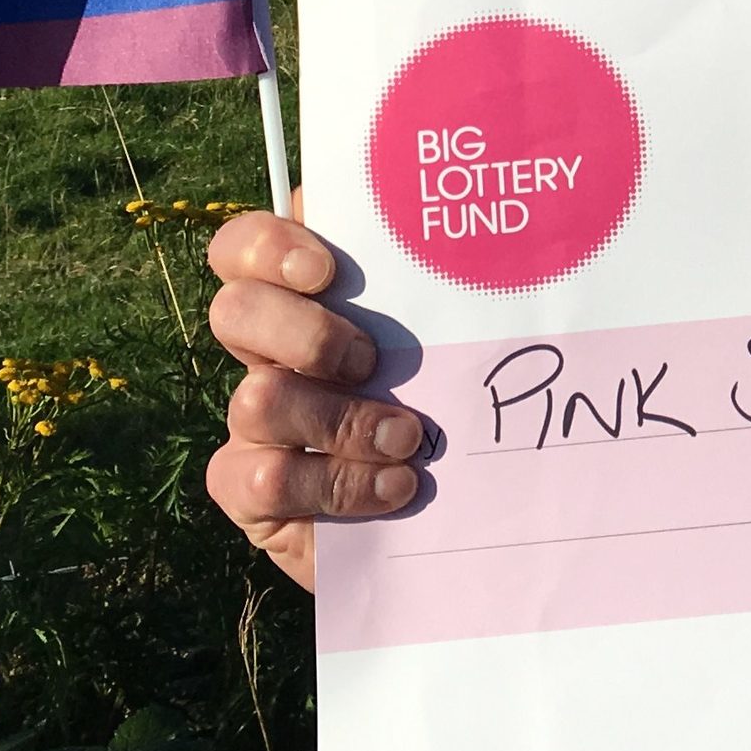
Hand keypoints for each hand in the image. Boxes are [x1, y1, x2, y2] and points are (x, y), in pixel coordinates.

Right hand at [203, 209, 421, 589]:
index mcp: (304, 303)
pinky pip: (266, 481)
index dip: (267, 246)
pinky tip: (396, 486)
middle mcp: (267, 356)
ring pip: (255, 400)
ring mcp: (252, 426)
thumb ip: (454, 290)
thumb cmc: (450, 402)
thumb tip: (516, 242)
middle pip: (234, 311)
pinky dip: (340, 484)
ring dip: (341, 420)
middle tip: (370, 361)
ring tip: (408, 437)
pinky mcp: (250, 493)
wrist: (443, 508)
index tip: (326, 271)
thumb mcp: (452, 342)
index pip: (244, 249)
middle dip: (306, 333)